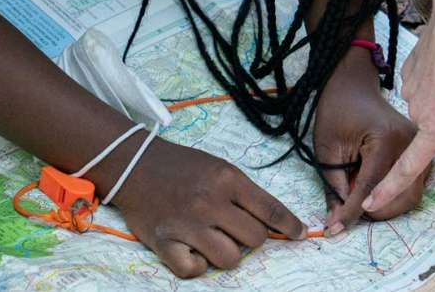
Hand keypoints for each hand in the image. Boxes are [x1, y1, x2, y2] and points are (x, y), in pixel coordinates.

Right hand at [110, 137, 307, 277]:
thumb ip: (244, 193)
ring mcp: (187, 224)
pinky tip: (192, 249)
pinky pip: (194, 270)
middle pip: (255, 239)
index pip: (270, 210)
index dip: (290, 226)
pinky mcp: (164, 242)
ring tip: (212, 238)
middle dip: (250, 237)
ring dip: (225, 252)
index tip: (299, 234)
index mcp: (227, 180)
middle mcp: (209, 202)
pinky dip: (196, 265)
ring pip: (230, 259)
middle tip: (234, 229)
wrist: (134, 164)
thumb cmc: (181, 166)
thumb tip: (275, 221)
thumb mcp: (218, 167)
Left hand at [314, 45, 427, 235]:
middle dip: (372, 212)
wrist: (354, 86)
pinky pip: (414, 186)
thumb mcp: (326, 148)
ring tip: (359, 196)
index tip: (335, 229)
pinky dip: (394, 195)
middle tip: (345, 211)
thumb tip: (337, 222)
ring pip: (410, 196)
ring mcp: (421, 147)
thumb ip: (333, 186)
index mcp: (386, 138)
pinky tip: (374, 188)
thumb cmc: (336, 111)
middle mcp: (411, 143)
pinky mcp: (422, 151)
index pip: (372, 188)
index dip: (352, 212)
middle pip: (399, 197)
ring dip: (385, 206)